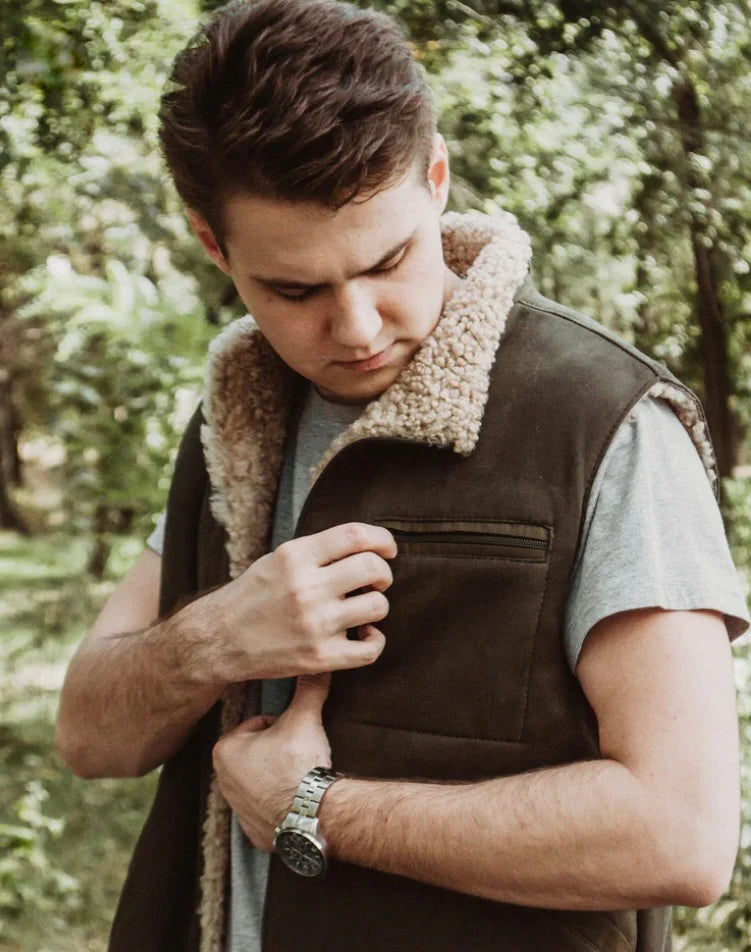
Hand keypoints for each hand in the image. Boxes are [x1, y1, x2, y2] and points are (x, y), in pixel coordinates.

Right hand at [206, 522, 396, 680]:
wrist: (219, 639)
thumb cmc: (253, 595)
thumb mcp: (279, 559)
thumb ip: (319, 551)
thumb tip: (368, 546)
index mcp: (295, 556)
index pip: (356, 536)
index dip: (382, 539)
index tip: (388, 549)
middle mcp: (306, 587)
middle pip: (373, 569)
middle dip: (383, 573)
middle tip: (375, 580)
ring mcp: (315, 624)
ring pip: (378, 606)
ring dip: (377, 605)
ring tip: (361, 608)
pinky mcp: (320, 657)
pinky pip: (370, 649)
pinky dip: (375, 640)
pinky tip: (364, 634)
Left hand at [212, 672, 331, 851]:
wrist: (312, 813)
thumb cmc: (299, 764)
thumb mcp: (304, 717)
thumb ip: (309, 688)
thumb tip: (318, 665)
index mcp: (225, 749)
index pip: (257, 724)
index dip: (280, 725)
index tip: (295, 733)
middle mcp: (222, 780)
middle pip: (256, 752)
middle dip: (276, 750)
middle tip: (299, 752)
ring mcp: (236, 808)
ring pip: (260, 780)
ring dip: (277, 775)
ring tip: (300, 775)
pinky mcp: (253, 831)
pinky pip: (266, 809)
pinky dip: (279, 804)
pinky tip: (296, 799)